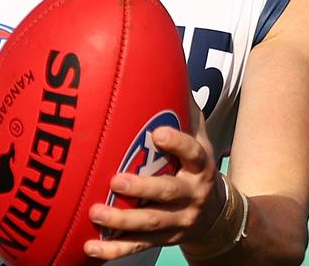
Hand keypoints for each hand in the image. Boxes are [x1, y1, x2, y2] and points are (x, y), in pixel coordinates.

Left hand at [84, 102, 222, 261]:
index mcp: (200, 164)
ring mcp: (179, 220)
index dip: (177, 143)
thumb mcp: (199, 135)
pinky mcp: (164, 239)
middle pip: (169, 192)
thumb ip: (182, 104)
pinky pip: (137, 246)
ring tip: (95, 213)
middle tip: (115, 180)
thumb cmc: (196, 163)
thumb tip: (163, 61)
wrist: (218, 214)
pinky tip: (90, 247)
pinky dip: (113, 249)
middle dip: (143, 187)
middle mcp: (192, 194)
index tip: (156, 133)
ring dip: (122, 220)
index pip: (193, 153)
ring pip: (152, 223)